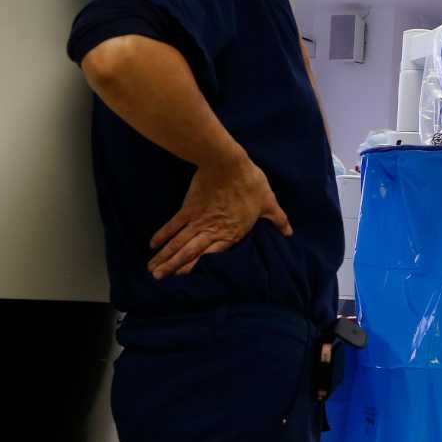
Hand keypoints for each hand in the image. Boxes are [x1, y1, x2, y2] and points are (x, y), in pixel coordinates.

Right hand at [148, 156, 292, 279]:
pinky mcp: (188, 208)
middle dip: (174, 267)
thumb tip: (289, 231)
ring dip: (165, 256)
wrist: (228, 163)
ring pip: (179, 242)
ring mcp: (198, 220)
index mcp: (232, 233)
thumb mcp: (268, 201)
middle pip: (190, 253)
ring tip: (152, 269)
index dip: (197, 268)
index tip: (184, 278)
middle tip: (158, 278)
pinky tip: (153, 244)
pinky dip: (163, 234)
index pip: (213, 256)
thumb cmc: (251, 182)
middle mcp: (212, 231)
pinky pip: (174, 224)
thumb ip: (277, 219)